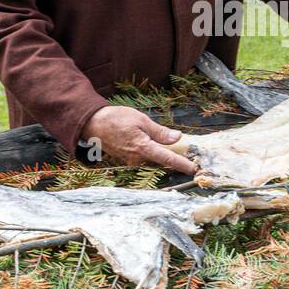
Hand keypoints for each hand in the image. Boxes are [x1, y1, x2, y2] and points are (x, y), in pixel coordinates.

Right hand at [80, 105, 197, 174]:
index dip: (182, 164)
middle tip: (189, 154)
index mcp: (143, 148)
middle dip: (175, 158)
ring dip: (163, 155)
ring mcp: (131, 161)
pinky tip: (154, 144)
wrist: (93, 123)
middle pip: (162, 162)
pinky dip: (153, 153)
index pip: (167, 159)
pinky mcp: (127, 160)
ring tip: (173, 148)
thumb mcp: (141, 120)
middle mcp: (137, 159)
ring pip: (153, 160)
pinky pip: (145, 158)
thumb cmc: (116, 119)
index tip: (194, 169)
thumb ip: (160, 132)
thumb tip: (177, 137)